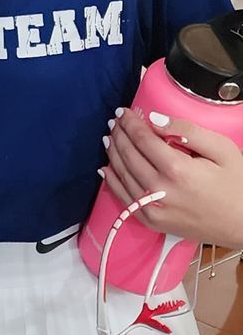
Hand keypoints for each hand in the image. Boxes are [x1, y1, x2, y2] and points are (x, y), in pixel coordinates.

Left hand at [104, 109, 242, 249]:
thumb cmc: (237, 185)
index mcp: (177, 170)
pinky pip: (124, 200)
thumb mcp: (222, 149)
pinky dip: (112, 182)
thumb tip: (154, 118)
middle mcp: (159, 191)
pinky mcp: (152, 223)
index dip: (130, 123)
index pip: (143, 140)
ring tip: (110, 138)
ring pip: (122, 176)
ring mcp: (153, 210)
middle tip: (114, 122)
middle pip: (129, 156)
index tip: (122, 111)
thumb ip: (187, 131)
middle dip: (119, 135)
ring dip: (113, 154)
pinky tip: (105, 169)